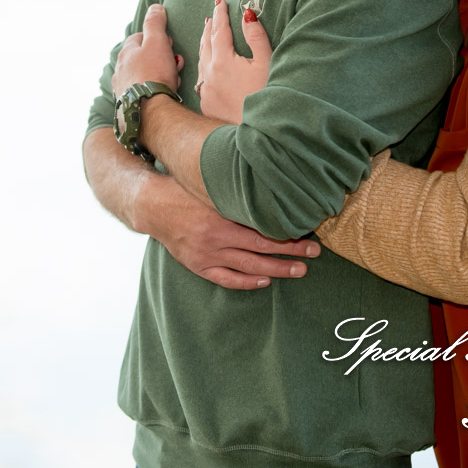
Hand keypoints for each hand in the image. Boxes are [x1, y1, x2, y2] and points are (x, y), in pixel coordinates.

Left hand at [112, 3, 183, 95]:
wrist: (149, 110)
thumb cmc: (154, 73)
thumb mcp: (157, 42)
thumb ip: (155, 23)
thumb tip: (155, 7)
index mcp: (125, 52)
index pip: (139, 37)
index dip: (156, 38)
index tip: (169, 43)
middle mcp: (120, 69)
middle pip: (143, 57)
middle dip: (162, 57)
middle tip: (175, 61)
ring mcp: (123, 87)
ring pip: (146, 74)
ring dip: (161, 72)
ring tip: (174, 78)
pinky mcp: (129, 103)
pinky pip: (145, 90)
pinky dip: (156, 88)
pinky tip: (166, 92)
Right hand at [137, 174, 319, 289]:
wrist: (154, 206)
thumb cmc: (186, 191)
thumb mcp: (212, 186)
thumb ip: (238, 191)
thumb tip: (269, 185)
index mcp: (221, 216)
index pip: (262, 230)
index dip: (287, 235)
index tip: (308, 234)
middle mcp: (216, 238)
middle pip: (261, 249)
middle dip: (290, 252)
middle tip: (313, 253)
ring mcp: (207, 255)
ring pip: (248, 267)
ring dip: (276, 270)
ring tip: (298, 270)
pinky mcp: (198, 265)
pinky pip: (226, 279)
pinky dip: (246, 282)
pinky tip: (264, 281)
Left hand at [196, 0, 272, 122]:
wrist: (258, 134)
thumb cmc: (266, 96)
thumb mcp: (266, 63)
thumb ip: (256, 37)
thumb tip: (247, 14)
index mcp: (223, 61)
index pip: (220, 30)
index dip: (221, 14)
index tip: (220, 1)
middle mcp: (209, 74)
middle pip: (206, 43)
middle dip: (209, 27)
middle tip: (212, 15)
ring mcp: (206, 91)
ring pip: (201, 61)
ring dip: (204, 45)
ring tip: (207, 34)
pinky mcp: (207, 105)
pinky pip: (201, 79)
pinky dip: (204, 67)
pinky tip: (207, 67)